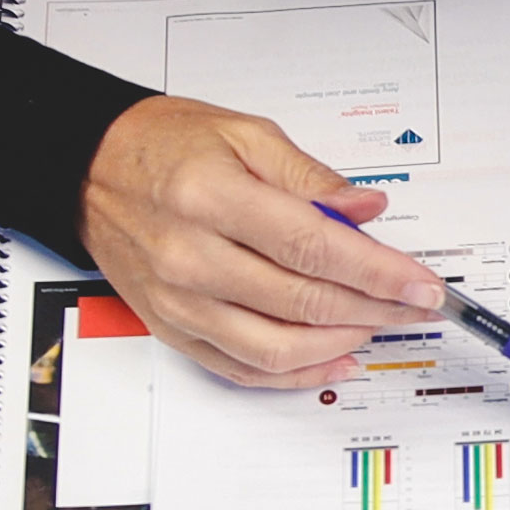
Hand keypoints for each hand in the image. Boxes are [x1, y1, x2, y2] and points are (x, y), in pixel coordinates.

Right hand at [78, 95, 446, 386]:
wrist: (90, 169)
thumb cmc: (164, 146)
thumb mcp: (244, 135)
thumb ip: (310, 177)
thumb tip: (367, 210)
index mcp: (212, 198)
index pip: (314, 247)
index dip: (377, 271)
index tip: (419, 283)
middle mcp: (191, 257)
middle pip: (303, 301)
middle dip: (375, 308)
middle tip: (414, 305)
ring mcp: (180, 301)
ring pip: (278, 347)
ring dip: (341, 342)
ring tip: (380, 325)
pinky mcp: (172, 329)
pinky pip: (242, 369)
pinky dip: (295, 374)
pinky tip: (335, 360)